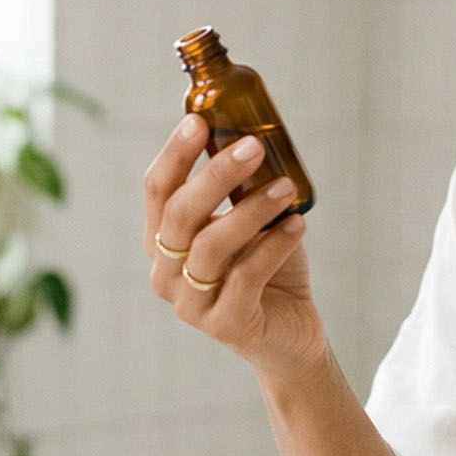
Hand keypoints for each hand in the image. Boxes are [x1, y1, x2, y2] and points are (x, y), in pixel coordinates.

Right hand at [144, 113, 328, 379]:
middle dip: (215, 175)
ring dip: (252, 209)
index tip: (200, 120)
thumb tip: (246, 128)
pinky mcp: (225, 325)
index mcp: (162, 241)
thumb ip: (240, 186)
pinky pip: (245, 277)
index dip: (174, 154)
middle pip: (179, 215)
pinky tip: (298, 225)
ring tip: (287, 186)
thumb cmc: (266, 269)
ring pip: (211, 246)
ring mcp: (191, 304)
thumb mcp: (250, 221)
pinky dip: (274, 245)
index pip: (157, 191)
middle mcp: (166, 272)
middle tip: (253, 145)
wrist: (291, 335)